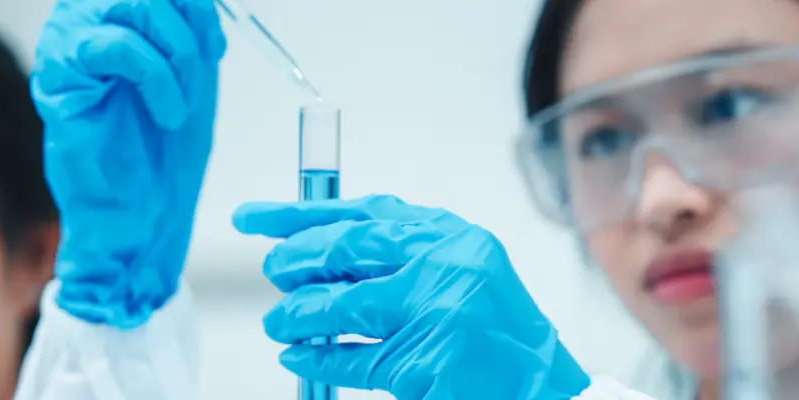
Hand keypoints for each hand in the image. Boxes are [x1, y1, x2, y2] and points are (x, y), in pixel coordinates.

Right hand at [32, 0, 225, 328]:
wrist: (144, 221)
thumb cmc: (163, 156)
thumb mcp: (191, 74)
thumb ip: (190, 27)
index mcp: (113, 19)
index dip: (198, 9)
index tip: (215, 50)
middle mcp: (83, 24)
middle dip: (187, 30)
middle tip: (197, 79)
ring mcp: (67, 47)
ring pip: (135, 4)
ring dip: (176, 54)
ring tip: (180, 104)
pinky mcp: (60, 79)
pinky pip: (116, 45)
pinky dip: (155, 75)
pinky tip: (166, 112)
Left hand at [233, 195, 591, 398]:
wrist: (541, 390)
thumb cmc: (495, 334)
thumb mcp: (458, 274)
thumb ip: (399, 257)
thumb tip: (314, 253)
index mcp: (451, 236)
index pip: (363, 212)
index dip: (302, 214)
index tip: (257, 218)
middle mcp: (445, 264)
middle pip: (348, 248)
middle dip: (296, 259)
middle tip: (270, 269)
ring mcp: (437, 311)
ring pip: (341, 306)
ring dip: (297, 314)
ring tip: (277, 322)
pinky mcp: (425, 359)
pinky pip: (352, 357)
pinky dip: (317, 357)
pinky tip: (297, 355)